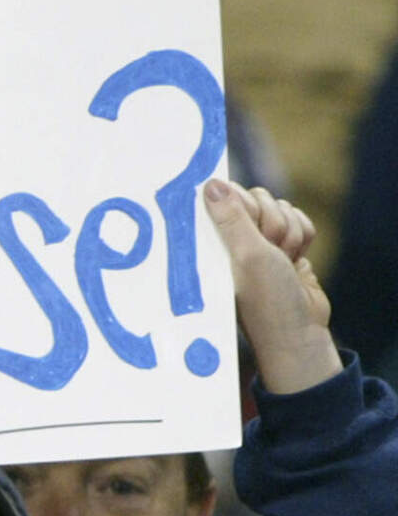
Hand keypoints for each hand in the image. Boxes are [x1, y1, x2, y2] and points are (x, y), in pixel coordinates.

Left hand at [202, 178, 340, 395]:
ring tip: (284, 262)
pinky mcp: (286, 247)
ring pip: (283, 209)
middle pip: (260, 199)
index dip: (246, 206)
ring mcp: (262, 242)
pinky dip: (304, 237)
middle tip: (272, 251)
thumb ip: (231, 218)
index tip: (252, 231)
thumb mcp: (247, 255)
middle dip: (273, 223)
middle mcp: (234, 238)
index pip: (227, 195)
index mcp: (213, 240)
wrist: (300, 330)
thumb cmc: (267, 298)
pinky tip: (297, 261)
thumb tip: (210, 184)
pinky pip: (300, 221)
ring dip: (290, 234)